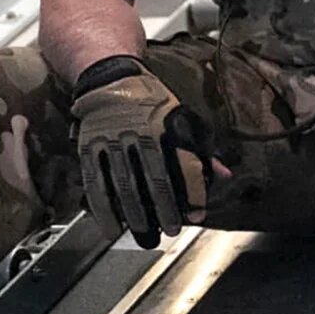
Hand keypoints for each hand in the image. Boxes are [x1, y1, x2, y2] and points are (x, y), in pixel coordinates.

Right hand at [72, 58, 219, 247]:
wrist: (110, 76)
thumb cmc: (151, 100)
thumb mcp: (182, 117)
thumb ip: (202, 149)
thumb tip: (224, 176)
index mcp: (166, 125)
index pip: (184, 164)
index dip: (193, 191)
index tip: (199, 213)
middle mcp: (140, 133)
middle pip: (155, 178)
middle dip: (166, 208)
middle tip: (172, 230)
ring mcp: (113, 141)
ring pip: (126, 185)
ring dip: (137, 215)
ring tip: (146, 236)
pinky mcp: (90, 147)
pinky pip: (96, 183)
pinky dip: (103, 209)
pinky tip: (112, 229)